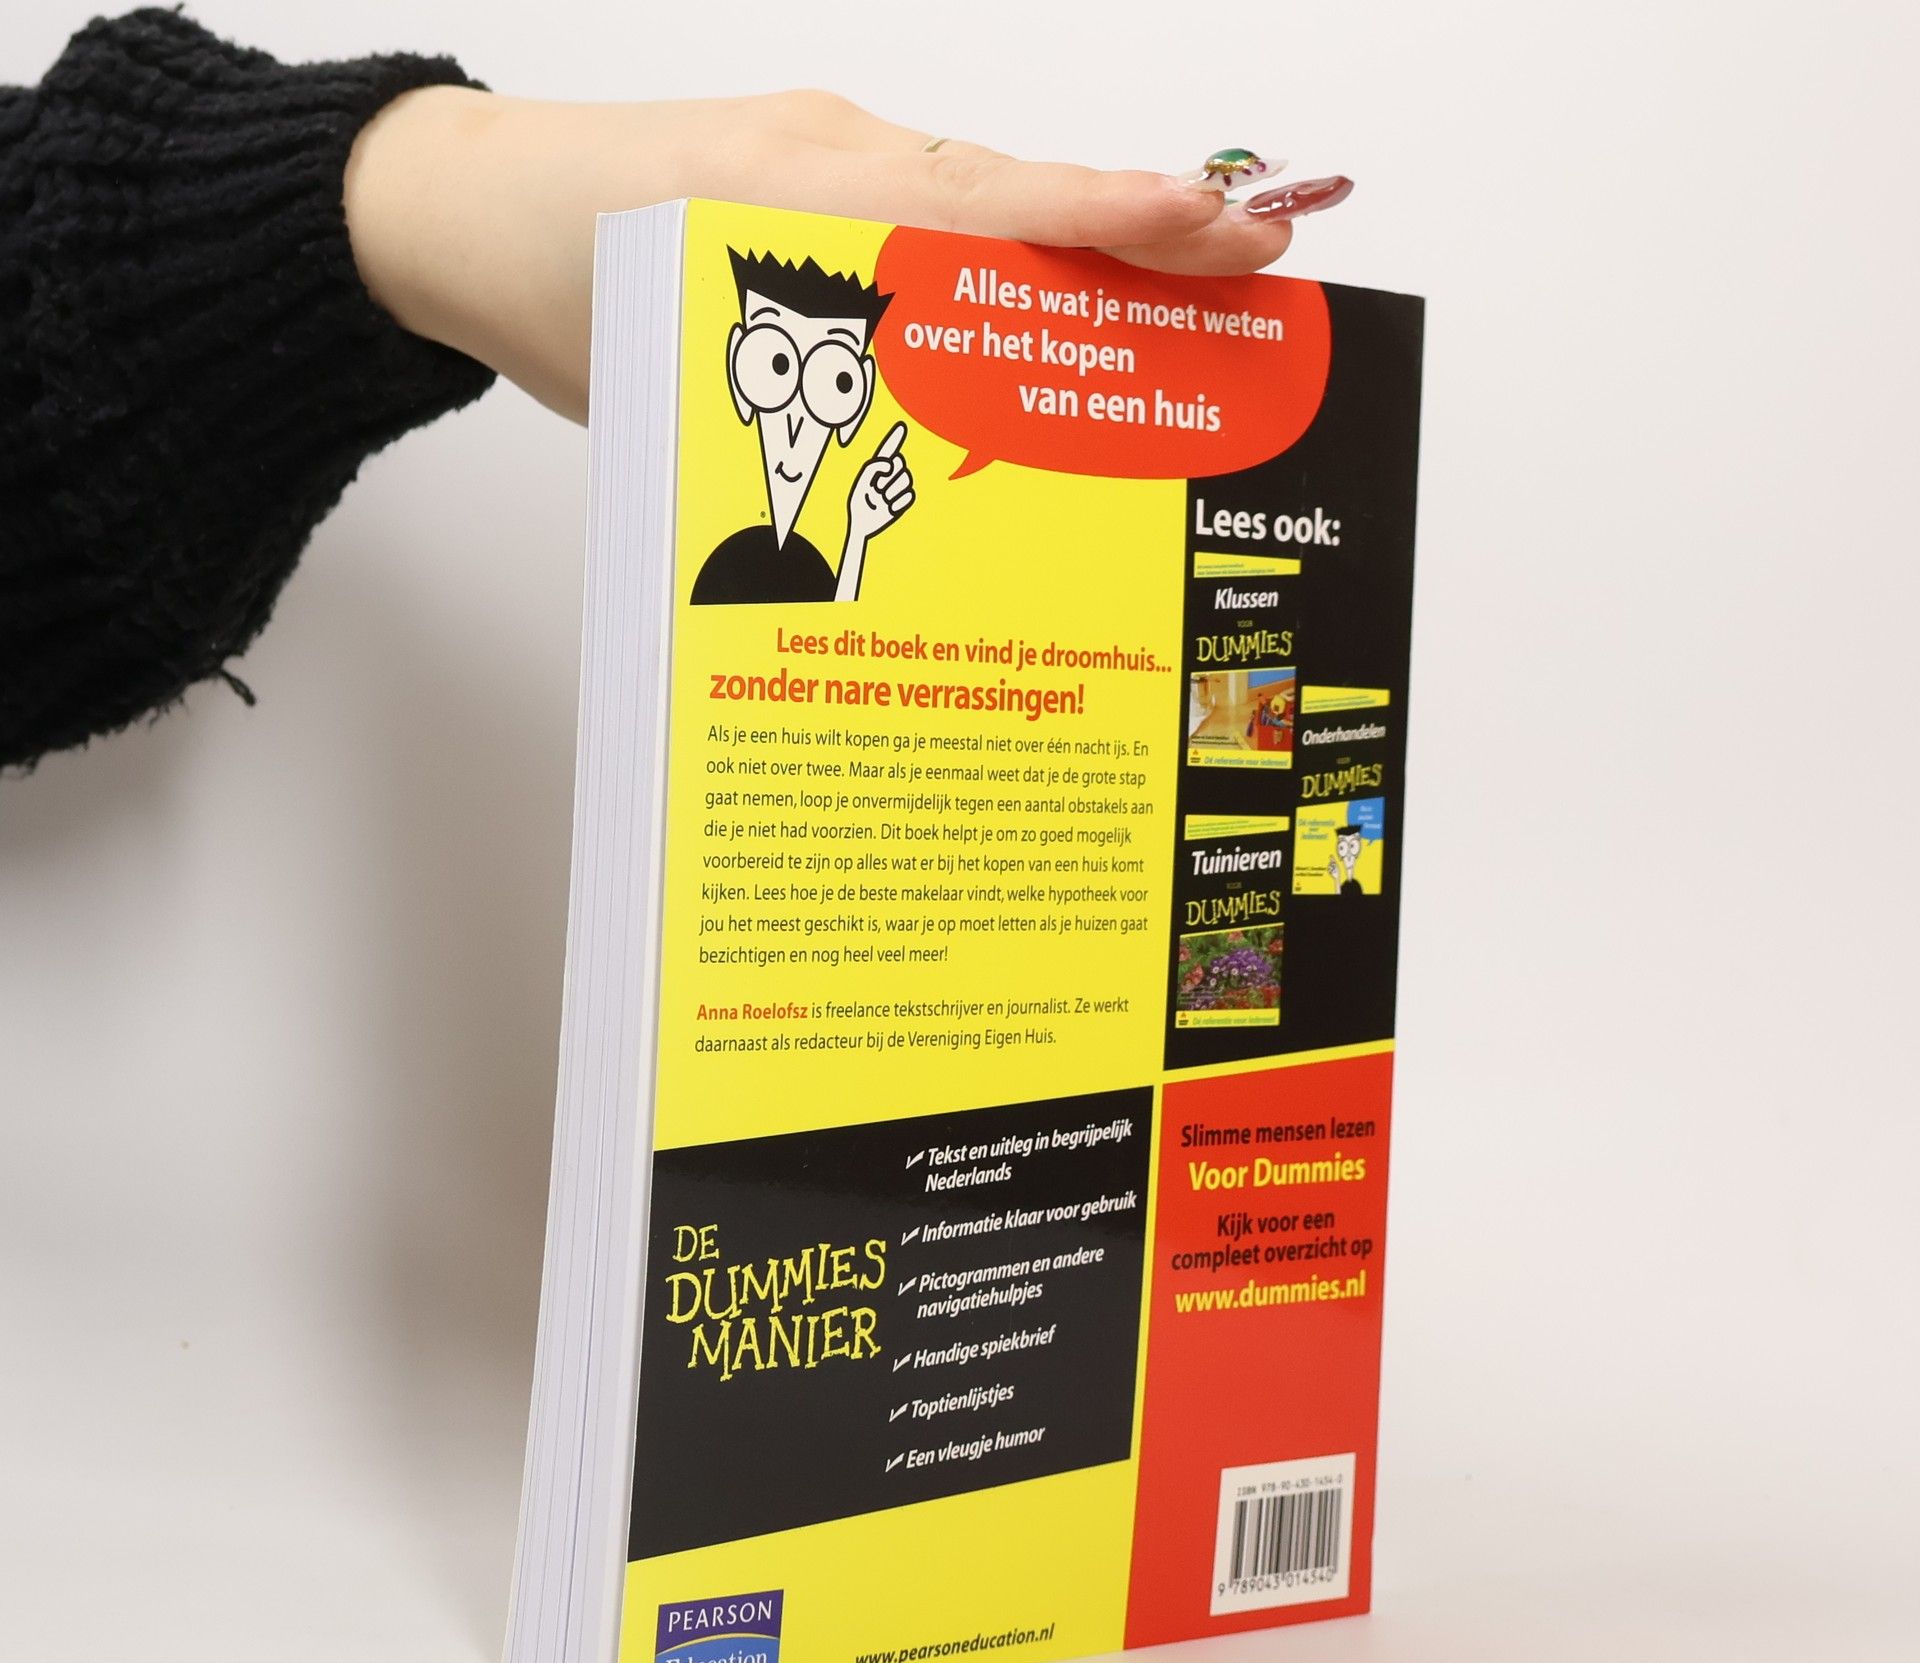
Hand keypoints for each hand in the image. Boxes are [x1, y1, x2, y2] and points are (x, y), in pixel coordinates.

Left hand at [345, 89, 1328, 421]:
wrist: (454, 210)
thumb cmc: (550, 289)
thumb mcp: (672, 378)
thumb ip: (795, 414)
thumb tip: (903, 491)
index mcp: (807, 193)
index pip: (994, 208)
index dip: (1113, 225)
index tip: (1218, 230)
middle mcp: (833, 157)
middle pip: (1015, 195)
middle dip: (1141, 226)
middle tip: (1256, 250)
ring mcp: (822, 151)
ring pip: (978, 198)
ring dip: (1078, 238)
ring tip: (1187, 269)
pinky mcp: (804, 164)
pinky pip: (922, 203)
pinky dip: (994, 243)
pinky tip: (1040, 288)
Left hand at [846, 423, 913, 543]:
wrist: (863, 523)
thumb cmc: (859, 503)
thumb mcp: (862, 482)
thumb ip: (874, 467)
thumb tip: (891, 463)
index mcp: (878, 468)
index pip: (888, 450)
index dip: (894, 438)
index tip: (901, 427)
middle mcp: (889, 475)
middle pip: (901, 463)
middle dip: (889, 475)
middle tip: (876, 488)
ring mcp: (897, 487)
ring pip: (906, 479)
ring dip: (892, 491)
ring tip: (881, 499)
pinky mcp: (903, 500)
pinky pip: (909, 496)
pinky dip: (898, 502)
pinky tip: (888, 507)